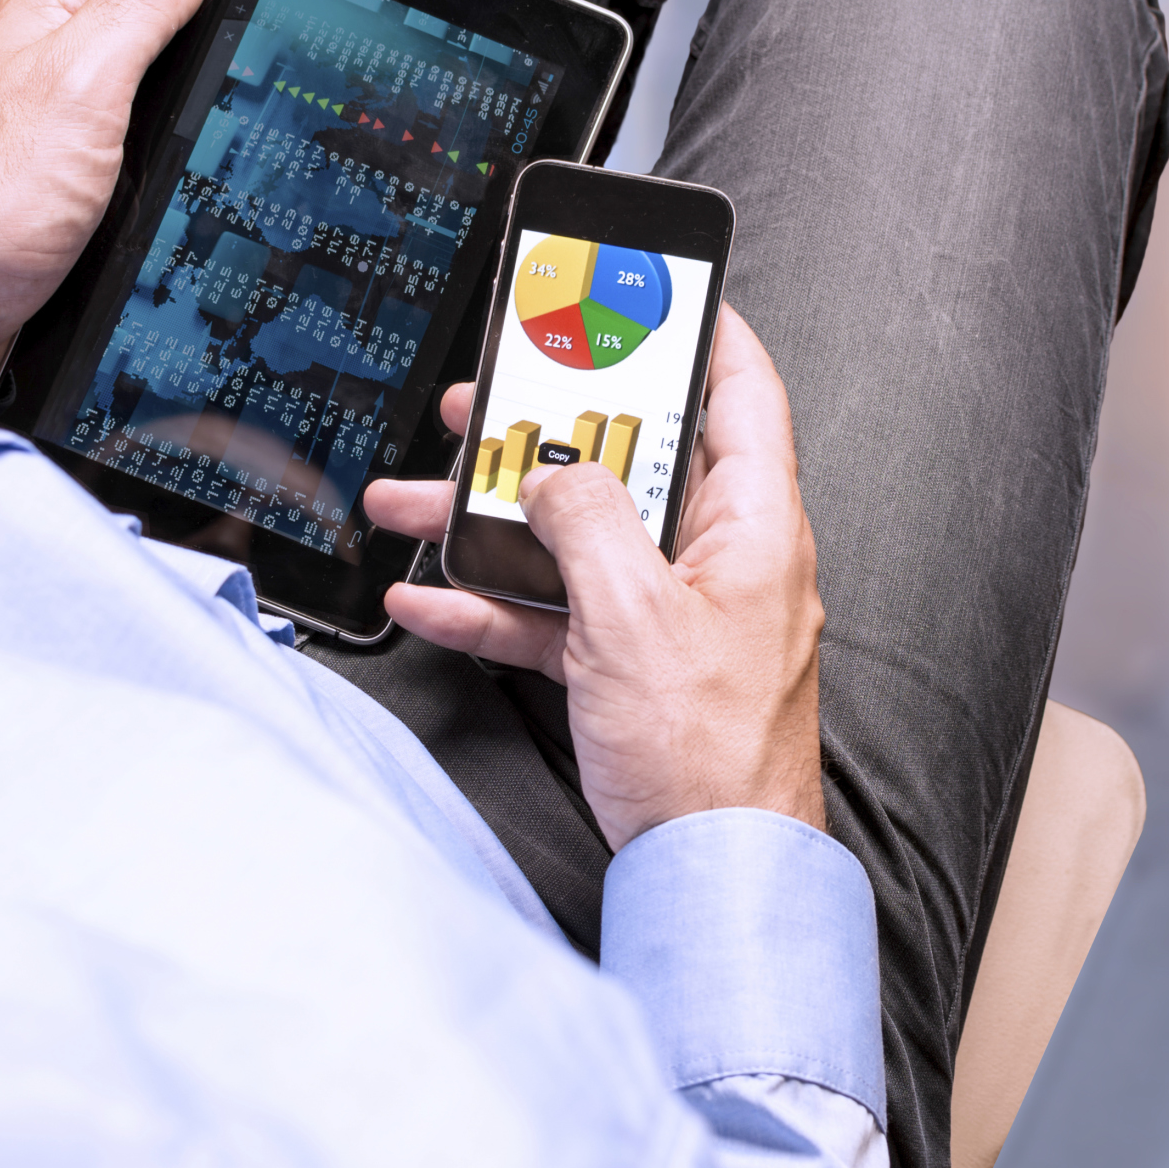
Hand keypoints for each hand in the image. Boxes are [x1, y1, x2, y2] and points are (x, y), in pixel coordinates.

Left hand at [0, 0, 219, 367]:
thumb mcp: (85, 78)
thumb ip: (141, 5)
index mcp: (52, 12)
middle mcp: (52, 55)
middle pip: (150, 8)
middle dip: (205, 11)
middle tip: (262, 20)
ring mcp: (60, 115)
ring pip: (145, 75)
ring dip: (188, 77)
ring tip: (235, 74)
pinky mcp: (69, 171)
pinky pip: (134, 132)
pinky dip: (167, 133)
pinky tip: (188, 148)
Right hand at [364, 306, 825, 850]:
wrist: (709, 877)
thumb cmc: (710, 759)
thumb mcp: (635, 616)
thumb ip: (588, 523)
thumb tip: (553, 474)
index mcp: (752, 528)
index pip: (741, 393)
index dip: (702, 328)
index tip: (652, 290)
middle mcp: (718, 562)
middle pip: (632, 463)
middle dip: (550, 431)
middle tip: (487, 400)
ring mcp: (672, 616)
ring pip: (577, 538)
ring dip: (494, 522)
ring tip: (416, 497)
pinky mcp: (632, 669)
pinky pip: (558, 613)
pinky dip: (495, 603)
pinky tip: (429, 600)